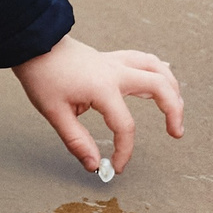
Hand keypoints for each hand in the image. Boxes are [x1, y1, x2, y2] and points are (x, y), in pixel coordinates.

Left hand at [12, 36, 183, 176]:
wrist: (35, 46)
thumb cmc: (43, 77)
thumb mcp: (55, 113)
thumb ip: (77, 141)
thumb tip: (94, 165)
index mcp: (102, 88)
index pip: (124, 125)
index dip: (124, 151)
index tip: (117, 167)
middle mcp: (116, 72)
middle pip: (159, 87)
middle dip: (174, 111)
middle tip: (175, 133)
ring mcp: (117, 62)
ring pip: (158, 69)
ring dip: (173, 89)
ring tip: (177, 111)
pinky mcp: (114, 58)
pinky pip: (146, 61)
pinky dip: (160, 72)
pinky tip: (165, 81)